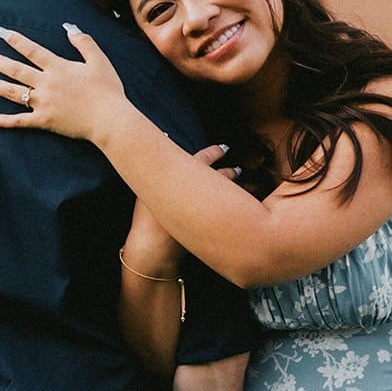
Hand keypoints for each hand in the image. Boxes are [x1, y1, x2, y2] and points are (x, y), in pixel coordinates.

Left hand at [0, 24, 126, 143]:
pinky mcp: (44, 121)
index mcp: (58, 67)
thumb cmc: (107, 90)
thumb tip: (68, 26)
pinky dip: (4, 121)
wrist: (110, 119)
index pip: (31, 50)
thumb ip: (83, 42)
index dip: (15, 39)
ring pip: (12, 92)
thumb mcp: (99, 60)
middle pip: (15, 69)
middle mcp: (46, 83)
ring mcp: (43, 103)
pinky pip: (20, 121)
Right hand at [124, 146, 237, 273]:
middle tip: (238, 169)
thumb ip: (156, 168)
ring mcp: (208, 212)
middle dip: (231, 172)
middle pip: (222, 176)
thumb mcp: (146, 190)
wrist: (153, 251)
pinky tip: (243, 208)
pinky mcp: (214, 229)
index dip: (215, 151)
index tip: (224, 148)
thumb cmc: (146, 219)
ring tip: (245, 188)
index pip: (203, 158)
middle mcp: (197, 193)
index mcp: (181, 179)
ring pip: (232, 195)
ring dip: (241, 189)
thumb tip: (164, 140)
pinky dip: (240, 208)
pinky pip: (231, 214)